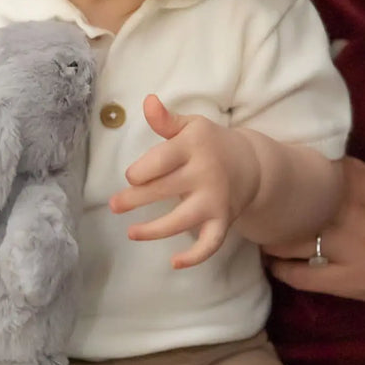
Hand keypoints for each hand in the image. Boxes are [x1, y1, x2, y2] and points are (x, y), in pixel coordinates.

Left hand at [109, 95, 258, 268]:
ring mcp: (215, 200)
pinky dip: (195, 256)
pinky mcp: (222, 221)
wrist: (251, 164)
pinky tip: (174, 263)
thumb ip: (166, 120)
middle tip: (114, 205)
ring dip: (154, 230)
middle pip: (164, 189)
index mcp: (193, 146)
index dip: (141, 170)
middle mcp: (205, 174)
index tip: (132, 176)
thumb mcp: (190, 126)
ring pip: (181, 220)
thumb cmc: (209, 144)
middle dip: (135, 199)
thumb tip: (147, 101)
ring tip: (131, 232)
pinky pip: (210, 243)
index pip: (162, 160)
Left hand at [264, 157, 364, 310]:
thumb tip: (316, 170)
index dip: (278, 179)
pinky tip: (277, 267)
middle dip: (268, 211)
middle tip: (257, 212)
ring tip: (264, 239)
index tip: (265, 181)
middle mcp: (344, 211)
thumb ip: (350, 178)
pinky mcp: (350, 280)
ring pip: (287, 242)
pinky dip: (283, 271)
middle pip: (286, 208)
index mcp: (356, 182)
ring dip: (270, 242)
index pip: (300, 173)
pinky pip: (301, 277)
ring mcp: (345, 247)